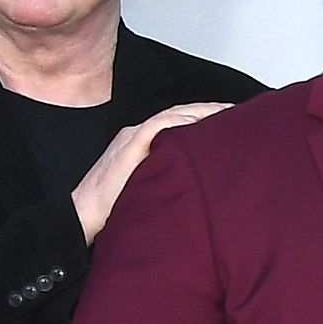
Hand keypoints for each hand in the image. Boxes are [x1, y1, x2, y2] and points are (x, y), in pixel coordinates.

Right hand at [69, 103, 232, 241]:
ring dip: (199, 112)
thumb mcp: (152, 186)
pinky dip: (174, 123)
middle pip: (179, 113)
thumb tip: (206, 183)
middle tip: (238, 109)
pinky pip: (152, 129)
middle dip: (209, 109)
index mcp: (144, 141)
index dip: (206, 116)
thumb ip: (172, 176)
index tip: (233, 118)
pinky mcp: (126, 150)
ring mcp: (131, 139)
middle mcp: (138, 134)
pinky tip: (193, 122)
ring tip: (224, 111)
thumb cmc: (118, 205)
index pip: (180, 121)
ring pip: (170, 116)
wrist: (84, 214)